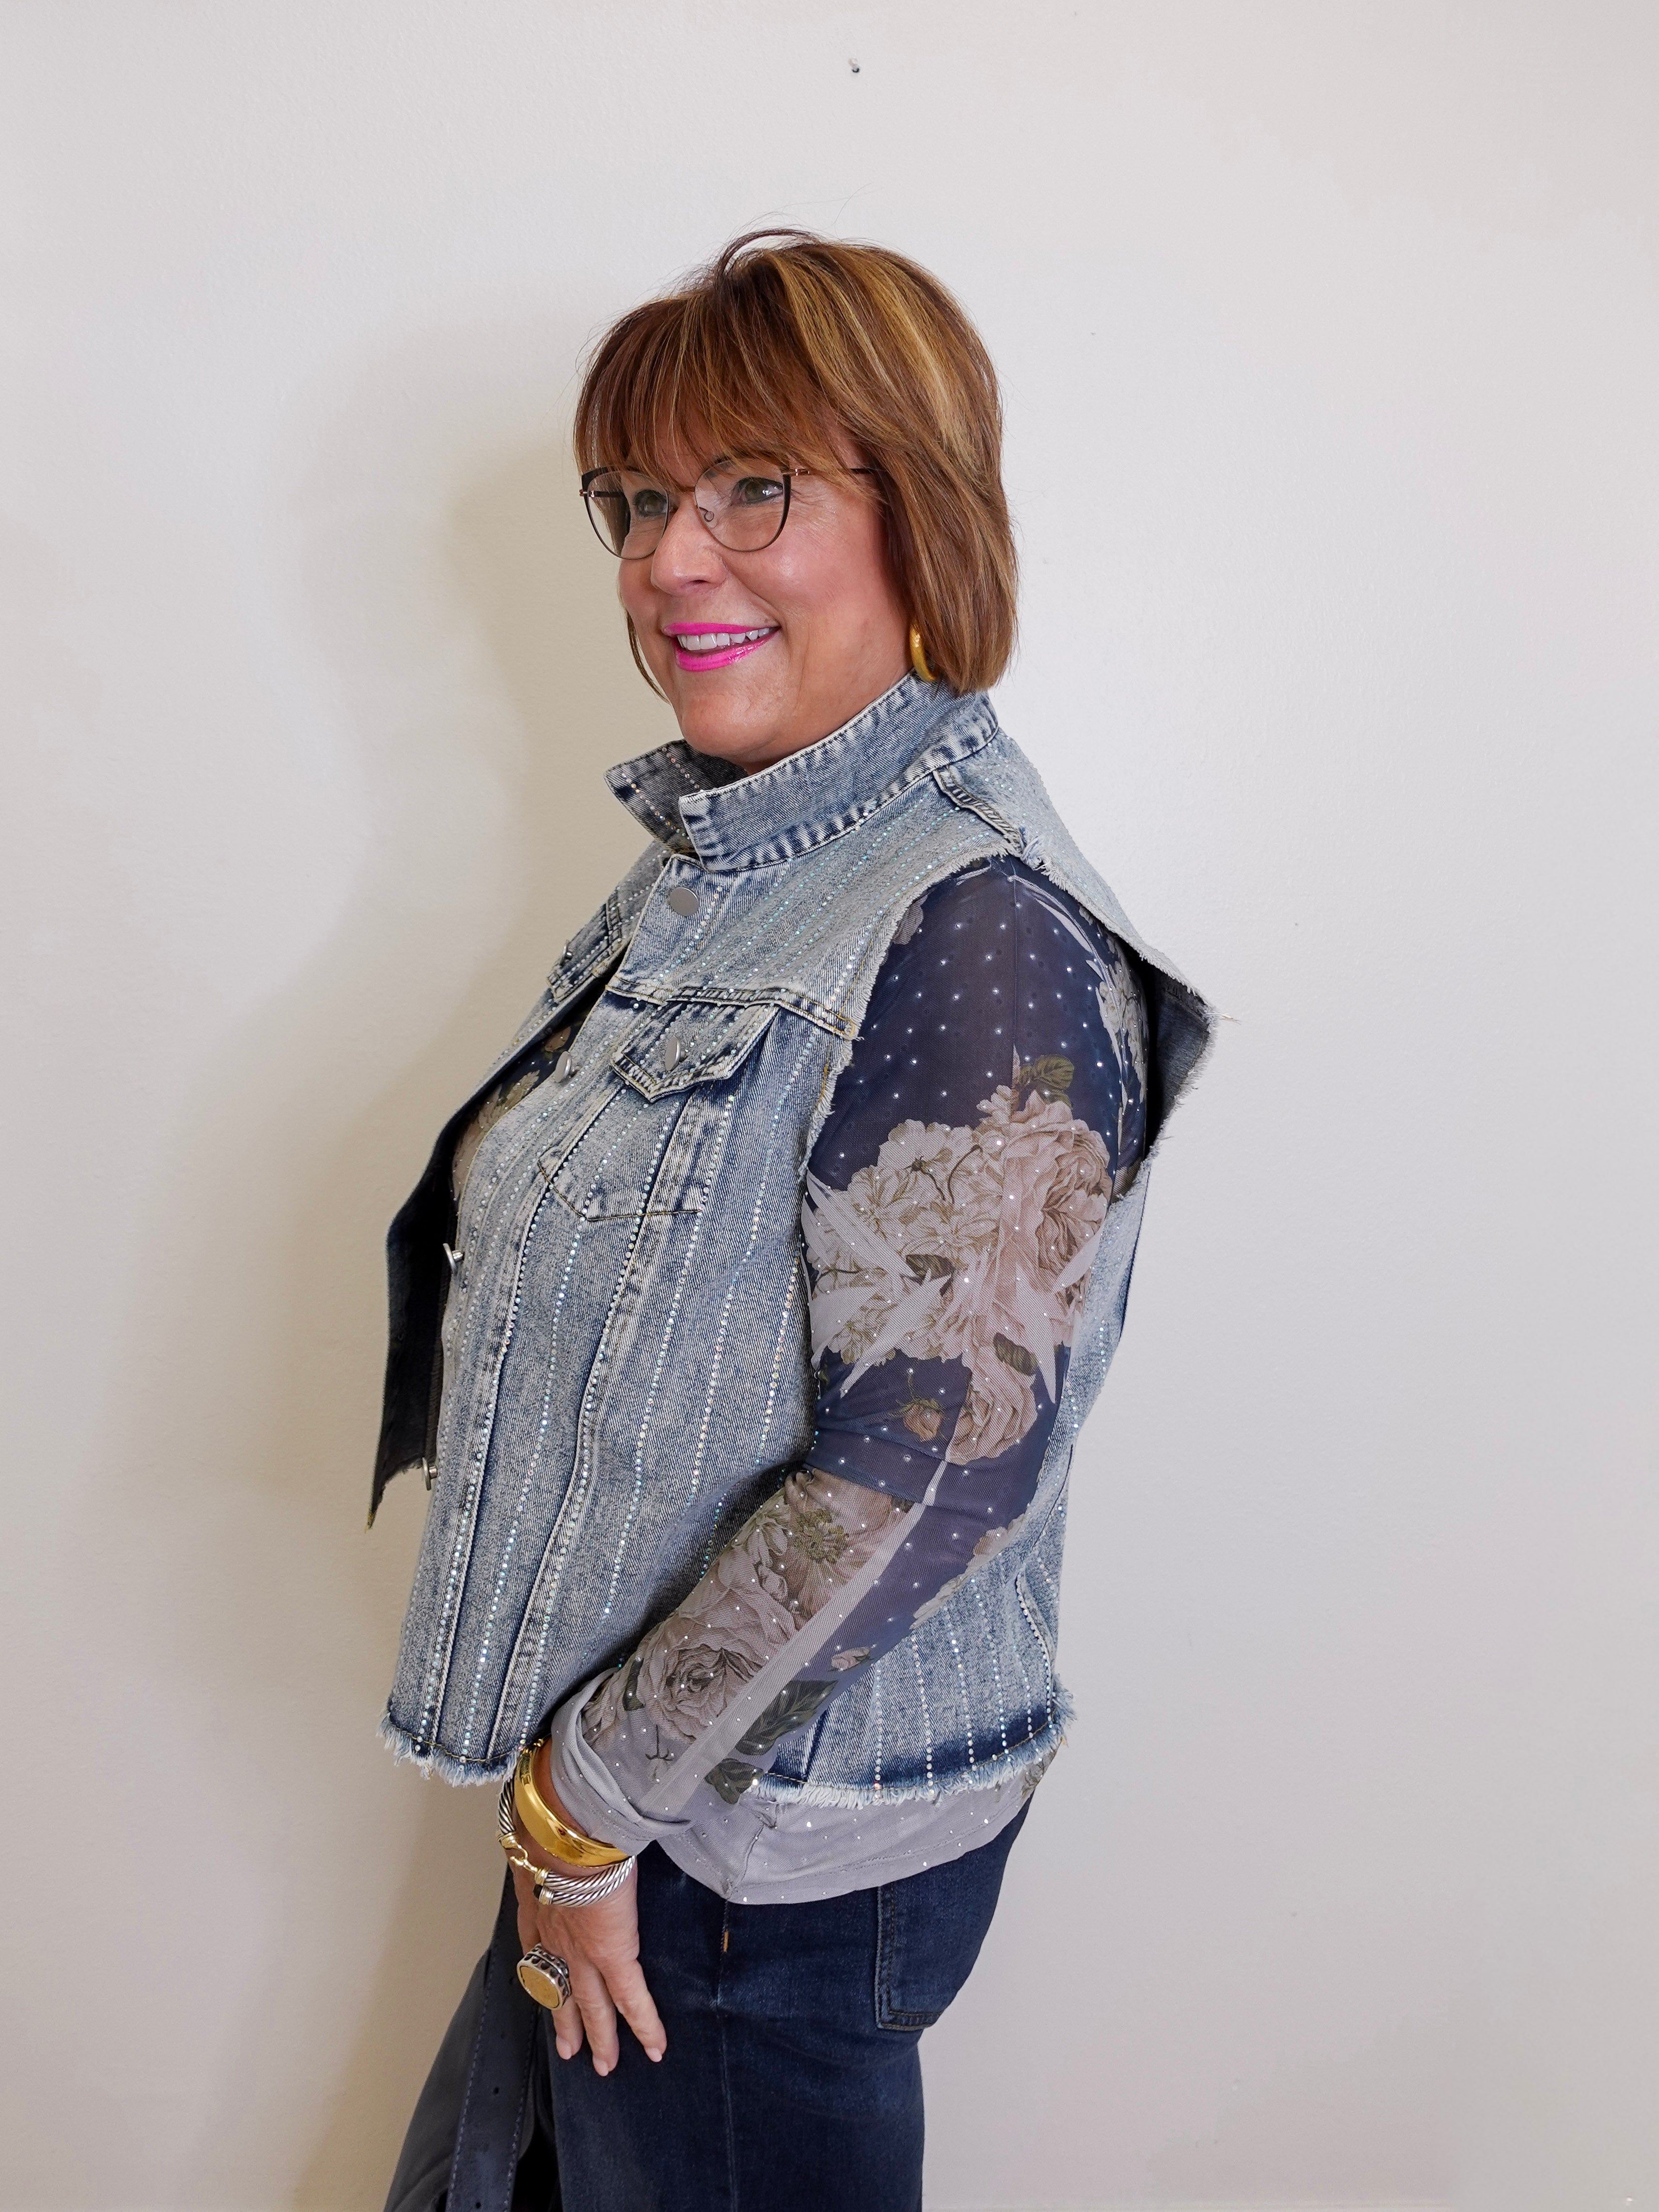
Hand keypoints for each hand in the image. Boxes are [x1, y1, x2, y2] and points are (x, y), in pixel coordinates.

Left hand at [507, 1750, 666, 2077]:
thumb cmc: (554, 1822)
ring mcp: (581, 1955)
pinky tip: (655, 2048)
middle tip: (572, 2052)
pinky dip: (644, 2027)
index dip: (543, 1975)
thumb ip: (554, 1836)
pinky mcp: (612, 1958)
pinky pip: (632, 2002)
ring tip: (604, 2064)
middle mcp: (553, 1941)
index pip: (538, 1953)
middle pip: (559, 1992)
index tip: (546, 1988)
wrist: (564, 1832)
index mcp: (537, 1909)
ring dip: (599, 2037)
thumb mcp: (544, 1835)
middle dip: (566, 2023)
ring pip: (592, 2007)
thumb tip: (562, 1819)